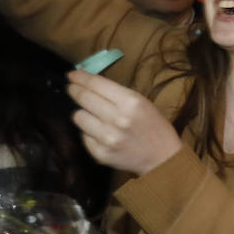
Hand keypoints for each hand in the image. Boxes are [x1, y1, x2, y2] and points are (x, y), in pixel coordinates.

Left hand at [67, 70, 182, 174]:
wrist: (162, 158)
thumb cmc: (154, 127)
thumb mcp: (142, 103)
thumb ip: (116, 94)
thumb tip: (88, 83)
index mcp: (131, 102)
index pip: (96, 84)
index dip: (80, 77)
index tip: (71, 74)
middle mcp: (117, 119)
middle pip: (83, 98)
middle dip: (74, 90)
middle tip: (72, 88)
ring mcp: (107, 138)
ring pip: (78, 116)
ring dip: (82, 113)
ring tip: (92, 115)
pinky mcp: (99, 153)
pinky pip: (83, 136)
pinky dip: (89, 132)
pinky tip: (101, 134)